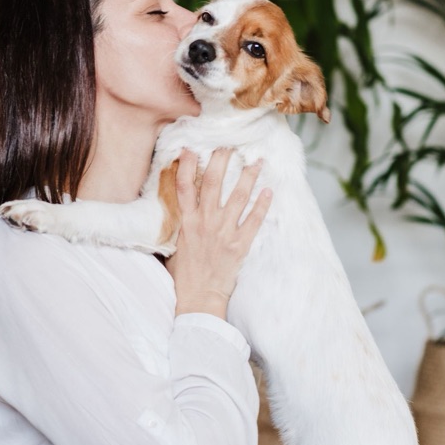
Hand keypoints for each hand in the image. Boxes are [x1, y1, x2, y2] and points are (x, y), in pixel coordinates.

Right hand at [166, 148, 271, 318]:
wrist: (198, 299)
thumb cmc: (184, 275)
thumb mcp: (175, 245)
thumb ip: (181, 224)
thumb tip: (183, 208)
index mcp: (186, 221)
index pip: (185, 186)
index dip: (187, 165)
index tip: (191, 149)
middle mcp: (205, 222)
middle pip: (214, 183)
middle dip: (222, 160)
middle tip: (230, 145)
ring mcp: (223, 232)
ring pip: (238, 197)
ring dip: (249, 176)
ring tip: (257, 161)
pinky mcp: (239, 245)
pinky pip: (254, 220)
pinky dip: (263, 205)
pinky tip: (270, 191)